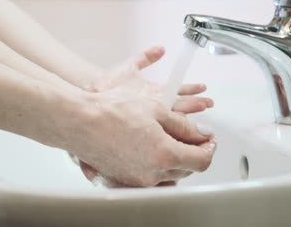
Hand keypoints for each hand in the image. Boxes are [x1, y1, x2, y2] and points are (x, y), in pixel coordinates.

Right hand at [66, 89, 216, 186]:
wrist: (80, 122)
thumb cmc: (112, 112)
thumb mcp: (157, 109)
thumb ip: (184, 125)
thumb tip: (201, 133)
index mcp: (165, 155)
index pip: (202, 160)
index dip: (210, 147)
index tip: (208, 138)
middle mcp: (153, 173)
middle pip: (187, 169)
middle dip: (194, 152)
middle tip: (193, 135)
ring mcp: (137, 180)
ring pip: (169, 175)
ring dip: (176, 160)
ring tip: (169, 139)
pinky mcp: (124, 180)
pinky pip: (150, 177)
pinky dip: (157, 166)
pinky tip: (150, 149)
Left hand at [90, 46, 213, 113]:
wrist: (92, 92)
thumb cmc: (109, 82)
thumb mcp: (131, 66)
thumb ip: (146, 57)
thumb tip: (161, 48)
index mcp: (155, 93)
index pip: (178, 91)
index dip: (192, 90)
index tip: (204, 88)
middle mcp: (154, 105)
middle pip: (180, 105)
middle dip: (196, 103)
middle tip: (209, 103)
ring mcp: (148, 114)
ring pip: (173, 115)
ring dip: (188, 111)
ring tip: (202, 107)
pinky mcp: (141, 120)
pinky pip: (159, 122)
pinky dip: (170, 122)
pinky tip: (180, 123)